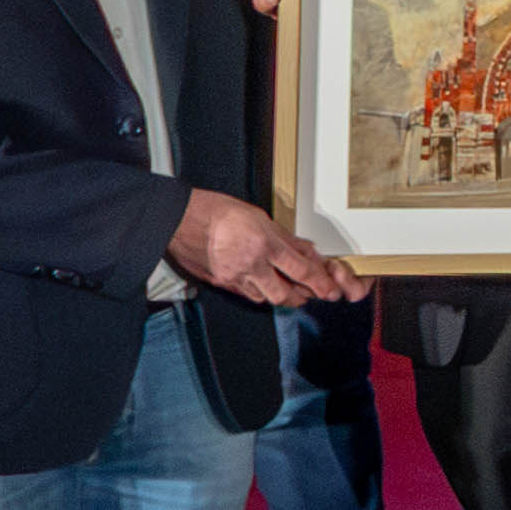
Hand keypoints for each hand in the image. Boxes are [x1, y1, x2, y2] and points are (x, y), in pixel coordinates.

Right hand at [166, 187, 352, 309]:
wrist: (180, 218)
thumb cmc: (218, 211)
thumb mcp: (260, 217)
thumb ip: (285, 238)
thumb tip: (305, 250)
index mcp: (264, 244)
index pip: (300, 270)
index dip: (319, 283)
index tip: (329, 290)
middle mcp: (250, 265)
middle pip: (284, 294)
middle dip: (299, 297)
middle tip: (309, 292)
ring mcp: (233, 277)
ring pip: (264, 298)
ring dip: (278, 295)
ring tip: (286, 288)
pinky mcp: (220, 283)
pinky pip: (245, 294)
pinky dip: (257, 292)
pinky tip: (261, 285)